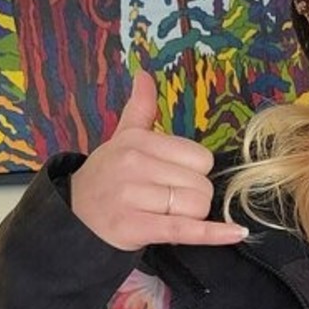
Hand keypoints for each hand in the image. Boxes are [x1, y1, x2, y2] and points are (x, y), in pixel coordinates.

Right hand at [69, 67, 247, 251]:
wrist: (72, 218)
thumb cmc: (105, 179)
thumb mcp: (120, 139)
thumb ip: (140, 109)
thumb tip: (144, 74)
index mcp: (138, 141)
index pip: (200, 158)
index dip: (195, 173)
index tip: (175, 180)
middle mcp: (135, 165)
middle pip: (201, 184)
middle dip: (195, 198)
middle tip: (169, 203)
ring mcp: (133, 197)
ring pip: (196, 207)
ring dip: (192, 218)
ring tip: (168, 216)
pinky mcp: (135, 227)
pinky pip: (185, 230)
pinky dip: (214, 234)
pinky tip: (236, 233)